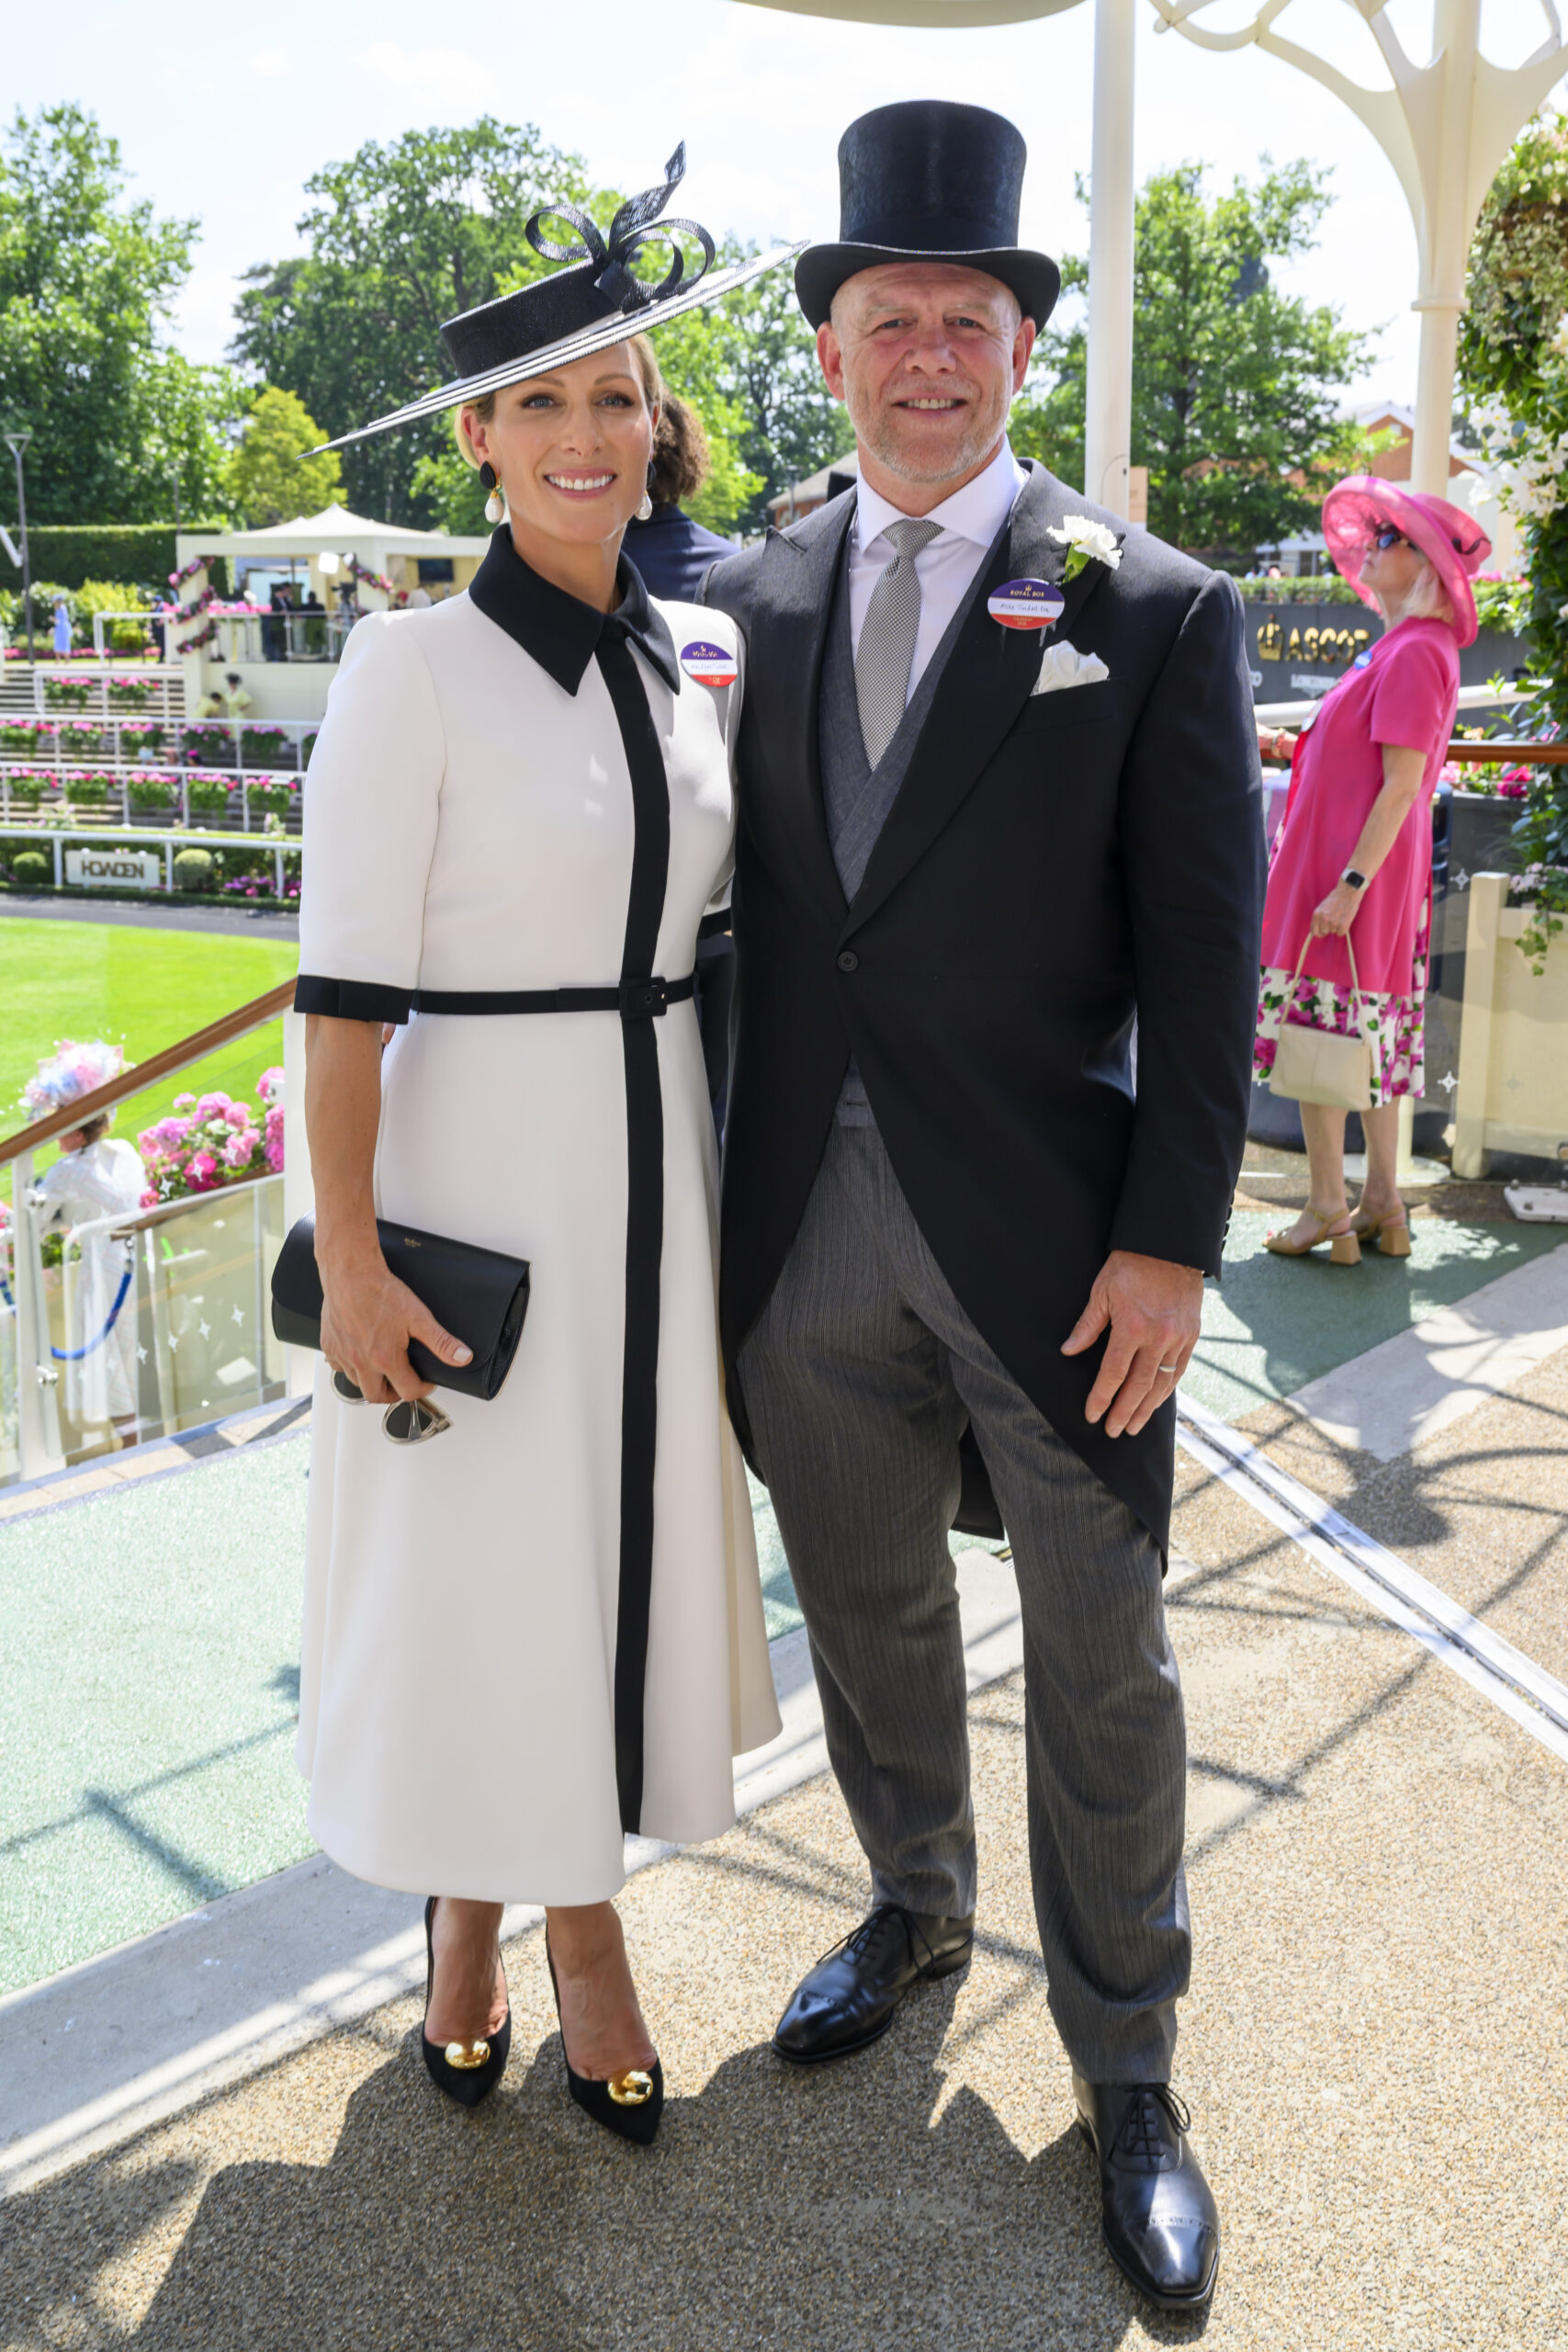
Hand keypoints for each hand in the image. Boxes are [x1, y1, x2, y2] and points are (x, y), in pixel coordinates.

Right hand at [318, 1240, 471, 1403]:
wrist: (351, 1272)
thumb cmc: (380, 1291)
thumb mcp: (418, 1317)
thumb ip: (441, 1341)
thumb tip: (462, 1357)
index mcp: (385, 1358)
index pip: (408, 1391)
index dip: (423, 1389)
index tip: (426, 1381)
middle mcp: (361, 1361)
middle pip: (377, 1396)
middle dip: (394, 1394)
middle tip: (402, 1384)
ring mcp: (342, 1354)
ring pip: (356, 1384)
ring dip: (371, 1382)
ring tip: (383, 1371)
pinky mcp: (328, 1345)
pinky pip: (338, 1368)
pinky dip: (350, 1368)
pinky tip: (360, 1357)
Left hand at [1061, 1250, 1203, 1438]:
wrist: (1170, 1247)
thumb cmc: (1130, 1266)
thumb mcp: (1101, 1291)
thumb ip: (1087, 1325)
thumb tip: (1068, 1351)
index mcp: (1132, 1327)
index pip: (1113, 1374)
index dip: (1101, 1397)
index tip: (1092, 1414)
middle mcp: (1158, 1338)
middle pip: (1139, 1386)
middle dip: (1124, 1412)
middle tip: (1113, 1431)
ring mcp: (1178, 1338)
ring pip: (1161, 1383)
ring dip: (1146, 1408)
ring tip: (1134, 1426)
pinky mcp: (1192, 1335)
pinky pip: (1179, 1370)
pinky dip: (1167, 1389)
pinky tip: (1156, 1402)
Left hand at [1310, 881, 1361, 937]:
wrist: (1348, 891)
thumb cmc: (1336, 897)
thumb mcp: (1322, 906)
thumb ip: (1319, 917)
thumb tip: (1318, 927)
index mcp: (1316, 914)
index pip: (1313, 931)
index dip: (1318, 933)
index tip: (1322, 933)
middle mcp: (1323, 919)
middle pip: (1324, 932)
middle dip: (1329, 928)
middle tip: (1335, 919)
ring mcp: (1333, 922)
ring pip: (1333, 932)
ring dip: (1337, 926)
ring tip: (1341, 916)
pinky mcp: (1343, 925)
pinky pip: (1341, 933)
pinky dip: (1344, 928)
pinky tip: (1345, 919)